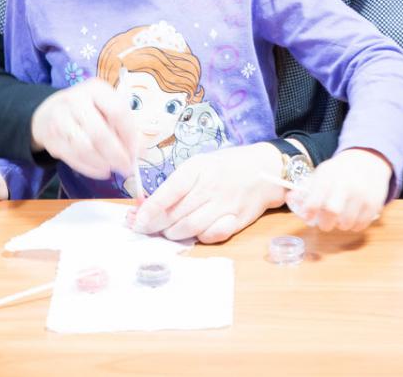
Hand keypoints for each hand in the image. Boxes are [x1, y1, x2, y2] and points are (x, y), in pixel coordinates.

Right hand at [31, 80, 137, 178]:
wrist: (50, 111)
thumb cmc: (88, 110)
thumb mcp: (107, 108)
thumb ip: (125, 126)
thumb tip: (140, 150)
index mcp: (96, 89)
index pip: (117, 111)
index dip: (129, 134)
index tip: (136, 151)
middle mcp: (76, 100)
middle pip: (99, 133)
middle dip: (116, 155)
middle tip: (126, 167)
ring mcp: (60, 119)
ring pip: (84, 148)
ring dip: (102, 163)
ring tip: (112, 169)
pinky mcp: (51, 138)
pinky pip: (72, 158)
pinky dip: (90, 168)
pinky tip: (100, 170)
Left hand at [131, 143, 285, 243]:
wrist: (265, 169)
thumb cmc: (227, 166)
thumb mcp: (201, 165)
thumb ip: (178, 183)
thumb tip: (148, 205)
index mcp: (198, 168)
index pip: (168, 192)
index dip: (150, 209)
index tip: (137, 221)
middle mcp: (210, 186)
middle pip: (176, 214)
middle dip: (156, 225)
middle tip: (146, 229)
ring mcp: (224, 204)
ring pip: (190, 228)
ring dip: (173, 234)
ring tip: (167, 232)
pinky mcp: (236, 220)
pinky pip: (211, 235)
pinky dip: (198, 238)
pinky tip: (193, 234)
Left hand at [286, 148, 391, 231]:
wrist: (368, 159)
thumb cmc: (340, 170)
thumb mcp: (322, 172)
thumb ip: (306, 187)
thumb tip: (289, 199)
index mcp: (329, 175)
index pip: (315, 199)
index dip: (309, 211)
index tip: (308, 216)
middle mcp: (346, 184)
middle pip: (332, 212)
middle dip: (325, 223)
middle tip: (324, 223)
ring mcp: (362, 195)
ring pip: (347, 223)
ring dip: (340, 226)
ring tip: (339, 219)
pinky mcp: (374, 204)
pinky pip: (360, 225)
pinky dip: (353, 226)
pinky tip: (352, 217)